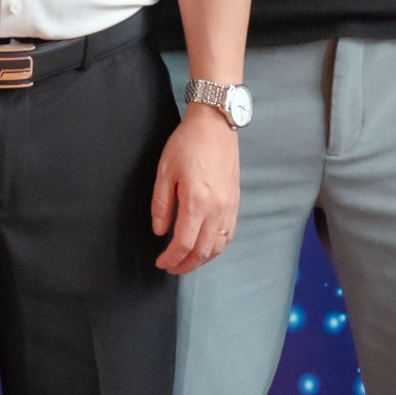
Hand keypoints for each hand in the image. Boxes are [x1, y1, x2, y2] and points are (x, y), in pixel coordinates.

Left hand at [153, 107, 238, 272]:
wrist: (215, 125)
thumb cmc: (187, 144)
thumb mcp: (165, 171)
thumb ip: (161, 205)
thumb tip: (160, 231)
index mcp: (197, 201)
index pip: (184, 243)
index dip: (171, 258)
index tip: (161, 262)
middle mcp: (217, 209)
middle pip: (202, 250)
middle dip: (186, 265)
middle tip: (171, 268)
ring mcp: (229, 207)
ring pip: (218, 246)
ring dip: (202, 260)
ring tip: (187, 263)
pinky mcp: (235, 202)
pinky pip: (228, 234)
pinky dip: (216, 247)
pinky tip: (206, 248)